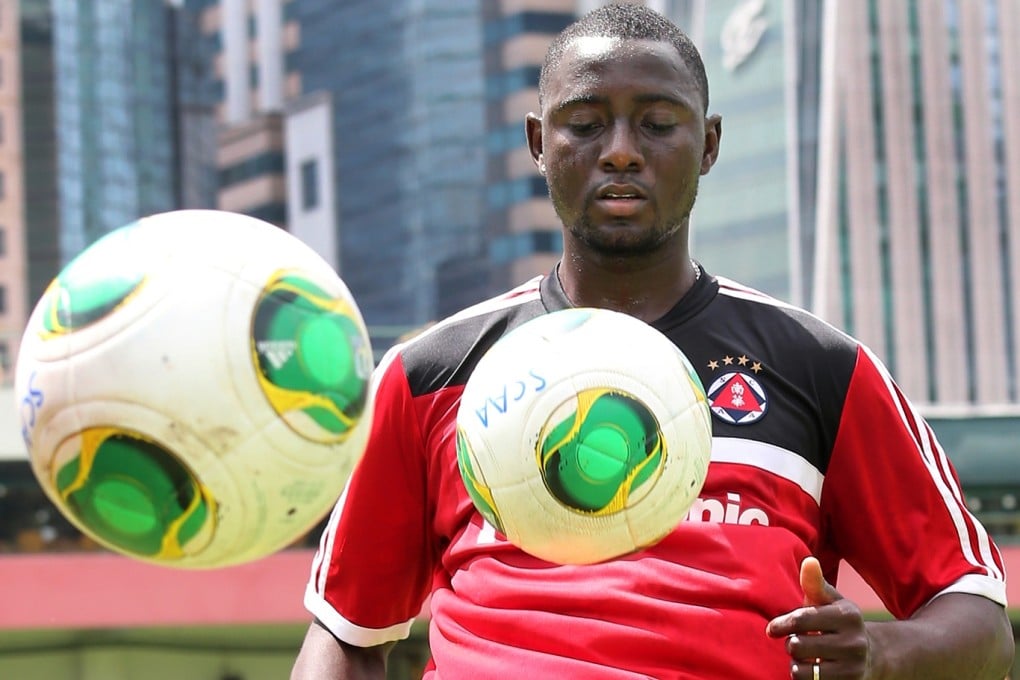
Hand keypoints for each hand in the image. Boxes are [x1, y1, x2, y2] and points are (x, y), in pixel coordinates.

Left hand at [766, 556, 874, 678]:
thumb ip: (815, 583)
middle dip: (791, 644)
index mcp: (848, 615)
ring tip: (807, 657)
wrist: (873, 656)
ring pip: (801, 670)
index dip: (780, 624)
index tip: (771, 630)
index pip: (801, 619)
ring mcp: (853, 668)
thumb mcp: (830, 601)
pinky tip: (813, 670)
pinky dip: (804, 678)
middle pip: (797, 646)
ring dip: (797, 663)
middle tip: (798, 642)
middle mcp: (854, 642)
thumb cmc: (838, 623)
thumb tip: (808, 561)